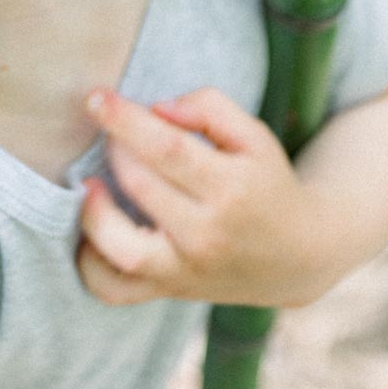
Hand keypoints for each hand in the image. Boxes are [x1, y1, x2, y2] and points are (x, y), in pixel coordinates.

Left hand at [76, 85, 327, 309]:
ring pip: (122, 249)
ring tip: (89, 184)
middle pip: (141, 185)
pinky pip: (115, 291)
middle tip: (110, 130)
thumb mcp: (254, 135)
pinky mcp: (170, 290)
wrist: (299, 257)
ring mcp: (186, 269)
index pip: (166, 148)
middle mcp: (207, 234)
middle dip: (114, 149)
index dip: (124, 120)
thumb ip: (209, 107)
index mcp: (231, 189)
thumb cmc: (268, 184)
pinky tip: (90, 231)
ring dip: (93, 212)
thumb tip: (157, 109)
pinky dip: (89, 266)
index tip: (96, 97)